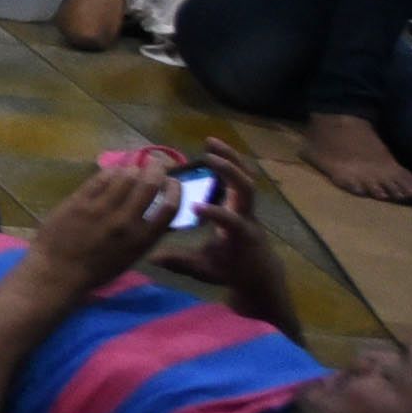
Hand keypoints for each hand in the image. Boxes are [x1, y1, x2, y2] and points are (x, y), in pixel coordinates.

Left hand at [28, 160, 185, 290]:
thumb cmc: (96, 270)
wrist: (58, 273)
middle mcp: (126, 221)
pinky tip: (111, 173)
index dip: (175, 189)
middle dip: (156, 169)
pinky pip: (101, 178)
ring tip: (131, 170)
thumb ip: (145, 234)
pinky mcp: (80, 201)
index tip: (172, 182)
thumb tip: (158, 209)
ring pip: (126, 176)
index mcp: (142, 239)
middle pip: (150, 184)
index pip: (170, 206)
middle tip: (155, 165)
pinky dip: (110, 172)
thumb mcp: (130, 257)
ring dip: (132, 169)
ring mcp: (101, 209)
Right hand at [179, 138, 275, 290]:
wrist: (259, 270)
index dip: (216, 212)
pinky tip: (215, 149)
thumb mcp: (205, 270)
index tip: (194, 207)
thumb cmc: (232, 270)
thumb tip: (152, 257)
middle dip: (230, 171)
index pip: (231, 220)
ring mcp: (247, 205)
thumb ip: (180, 262)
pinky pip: (241, 175)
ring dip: (231, 158)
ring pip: (246, 176)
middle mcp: (247, 215)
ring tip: (211, 142)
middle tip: (208, 156)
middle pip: (247, 188)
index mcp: (240, 234)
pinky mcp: (243, 199)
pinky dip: (231, 160)